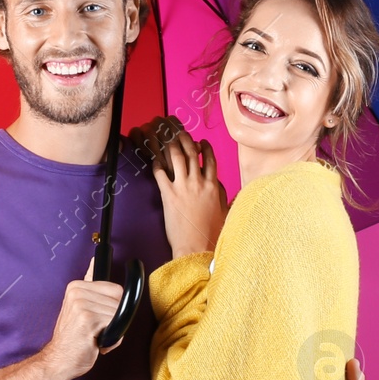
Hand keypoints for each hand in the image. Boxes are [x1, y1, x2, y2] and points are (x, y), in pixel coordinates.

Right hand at [38, 260, 125, 379]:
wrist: (59, 360)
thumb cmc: (73, 337)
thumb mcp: (79, 306)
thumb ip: (89, 285)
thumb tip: (93, 262)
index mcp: (76, 286)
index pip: (115, 289)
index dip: (113, 308)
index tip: (98, 318)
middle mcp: (77, 292)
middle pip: (119, 301)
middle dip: (114, 320)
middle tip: (96, 330)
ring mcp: (81, 305)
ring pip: (118, 314)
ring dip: (113, 332)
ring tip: (94, 337)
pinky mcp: (87, 319)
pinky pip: (116, 325)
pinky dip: (112, 340)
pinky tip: (95, 343)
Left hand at [131, 115, 227, 256]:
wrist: (196, 246)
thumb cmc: (211, 233)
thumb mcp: (223, 212)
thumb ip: (222, 196)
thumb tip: (220, 187)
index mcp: (213, 186)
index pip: (210, 160)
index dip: (205, 148)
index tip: (201, 142)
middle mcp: (198, 183)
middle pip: (191, 154)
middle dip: (185, 140)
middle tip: (180, 133)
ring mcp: (182, 188)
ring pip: (176, 158)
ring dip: (170, 146)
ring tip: (166, 139)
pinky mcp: (168, 195)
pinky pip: (161, 174)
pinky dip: (157, 165)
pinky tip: (154, 160)